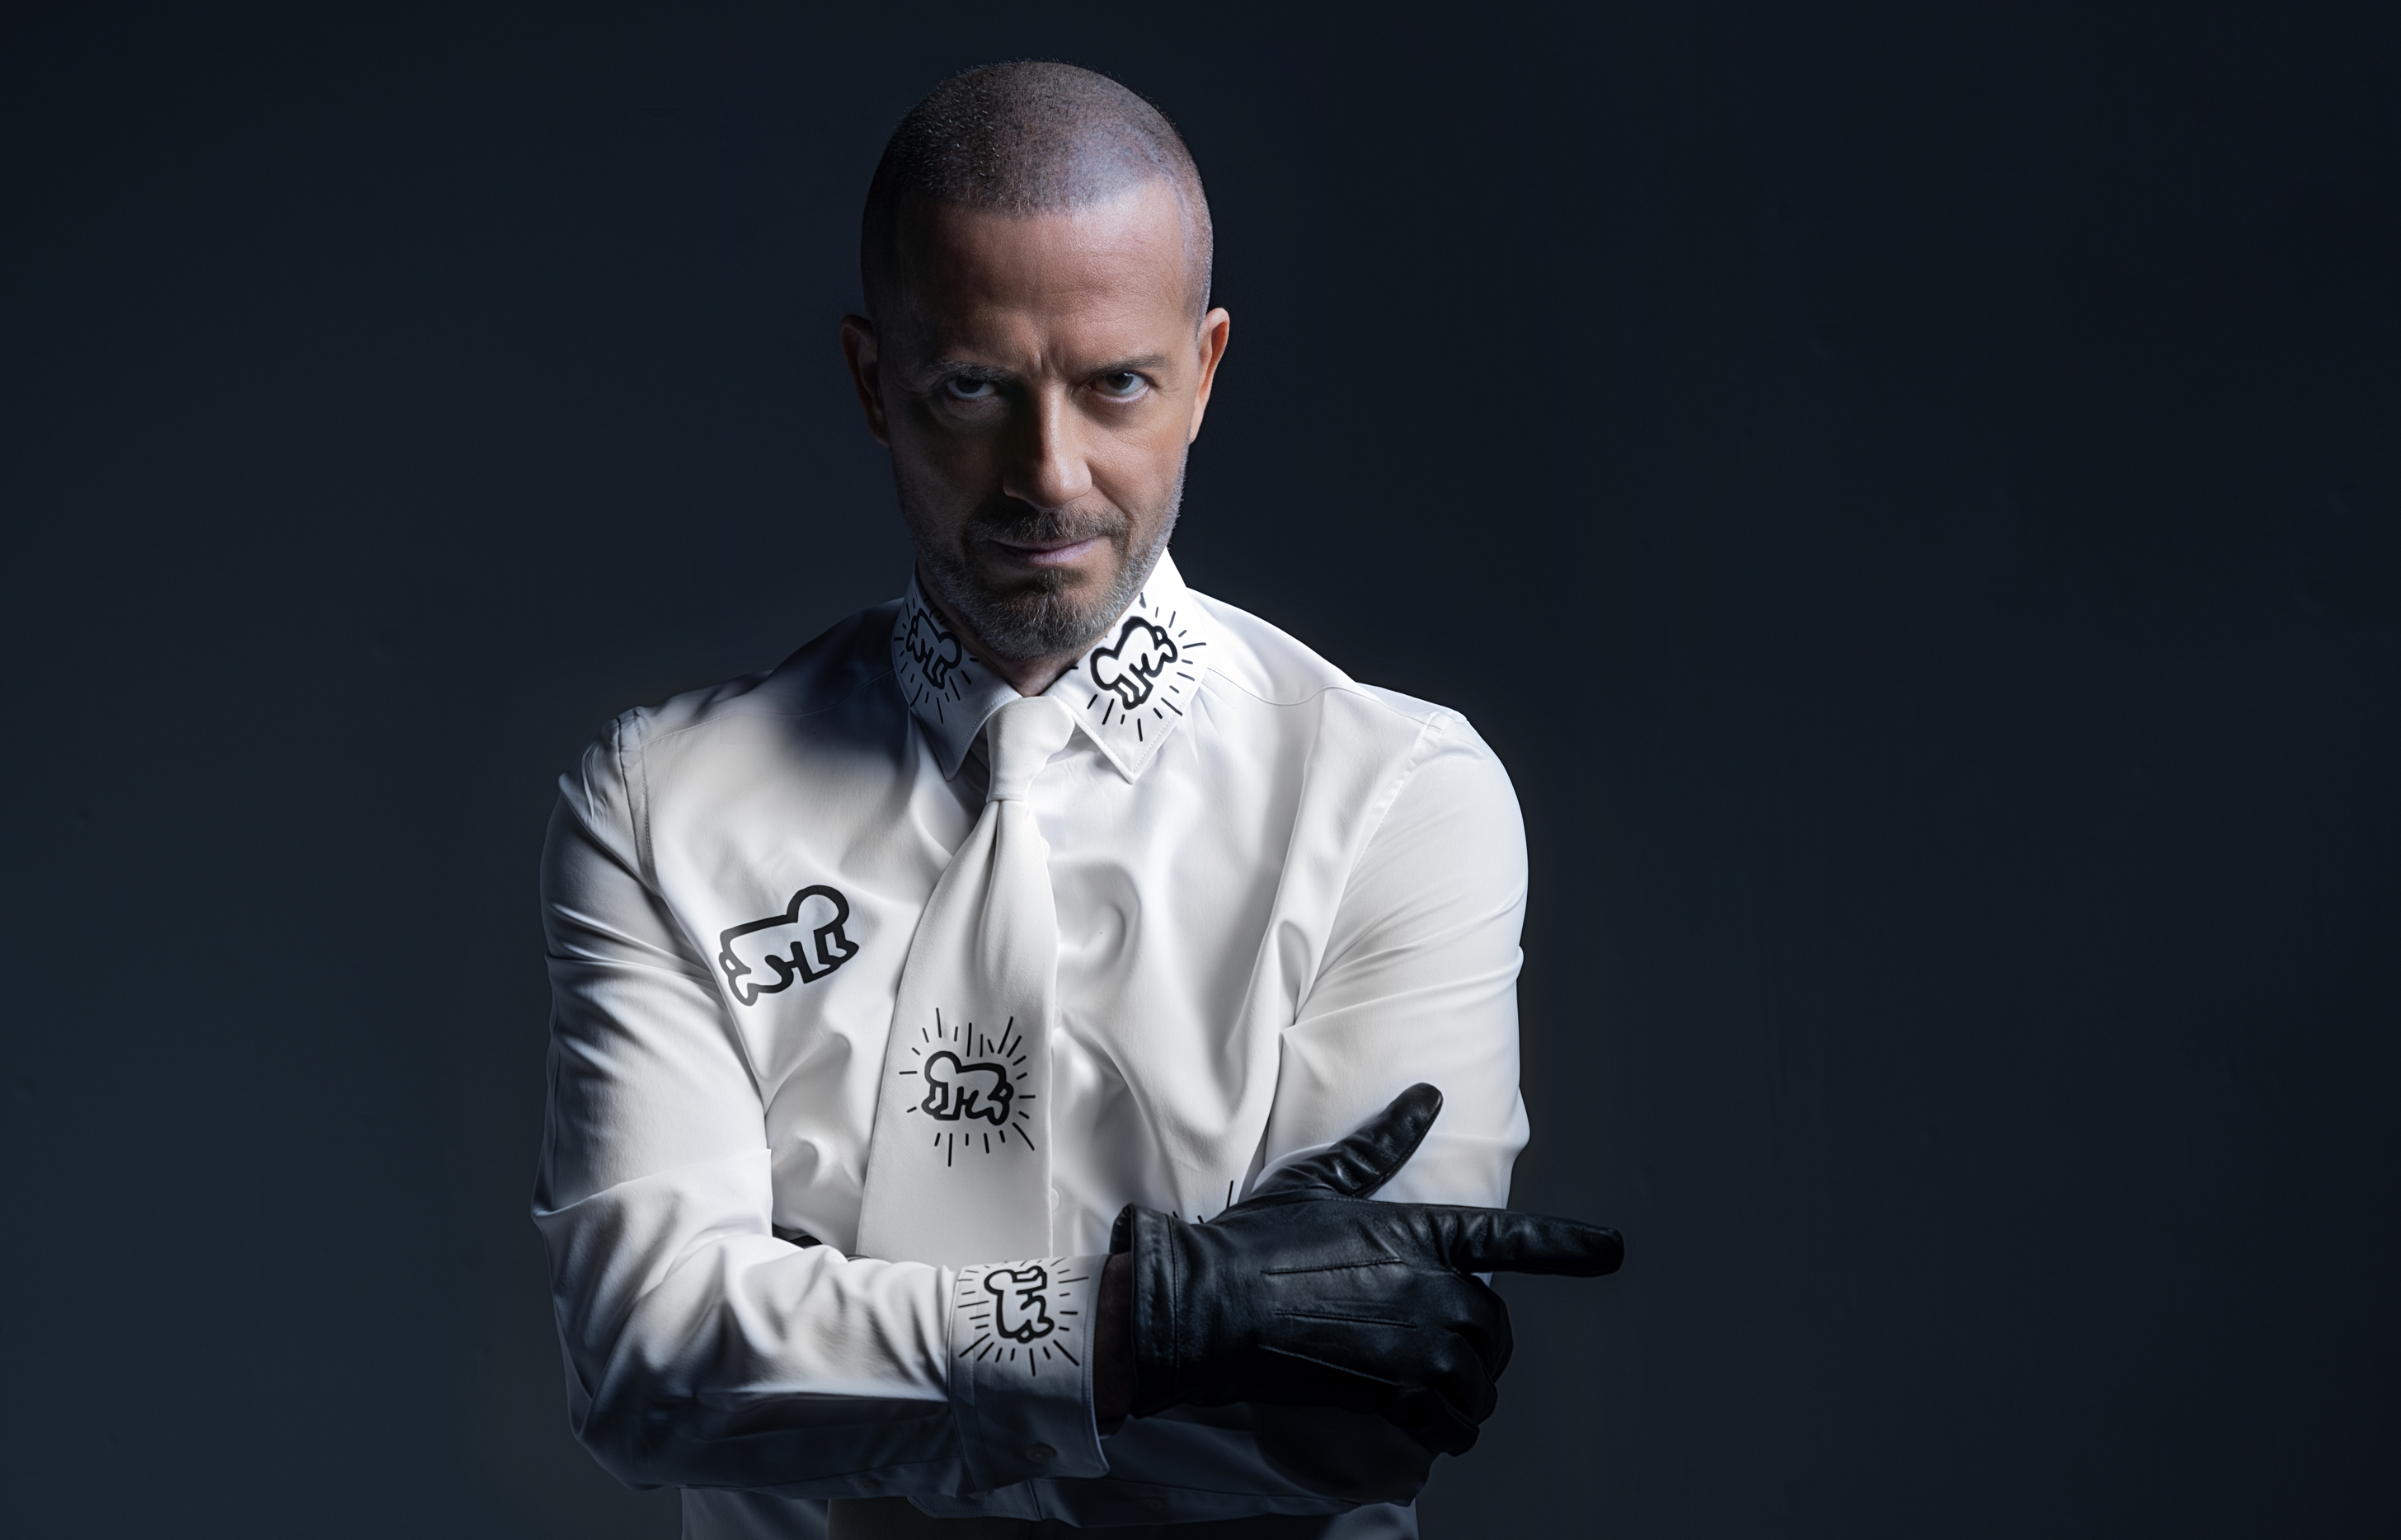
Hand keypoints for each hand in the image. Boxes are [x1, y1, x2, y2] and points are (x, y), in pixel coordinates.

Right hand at [1110, 1084, 1621, 1454]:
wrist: (1210, 1306)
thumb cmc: (1257, 1240)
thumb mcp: (1321, 1180)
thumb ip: (1382, 1145)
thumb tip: (1426, 1096)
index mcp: (1419, 1232)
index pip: (1511, 1239)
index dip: (1568, 1245)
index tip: (1613, 1250)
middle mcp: (1430, 1287)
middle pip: (1494, 1324)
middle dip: (1486, 1342)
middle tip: (1460, 1351)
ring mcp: (1414, 1342)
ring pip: (1477, 1376)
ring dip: (1471, 1390)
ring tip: (1453, 1397)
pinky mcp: (1390, 1389)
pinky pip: (1447, 1419)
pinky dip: (1450, 1428)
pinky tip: (1439, 1430)